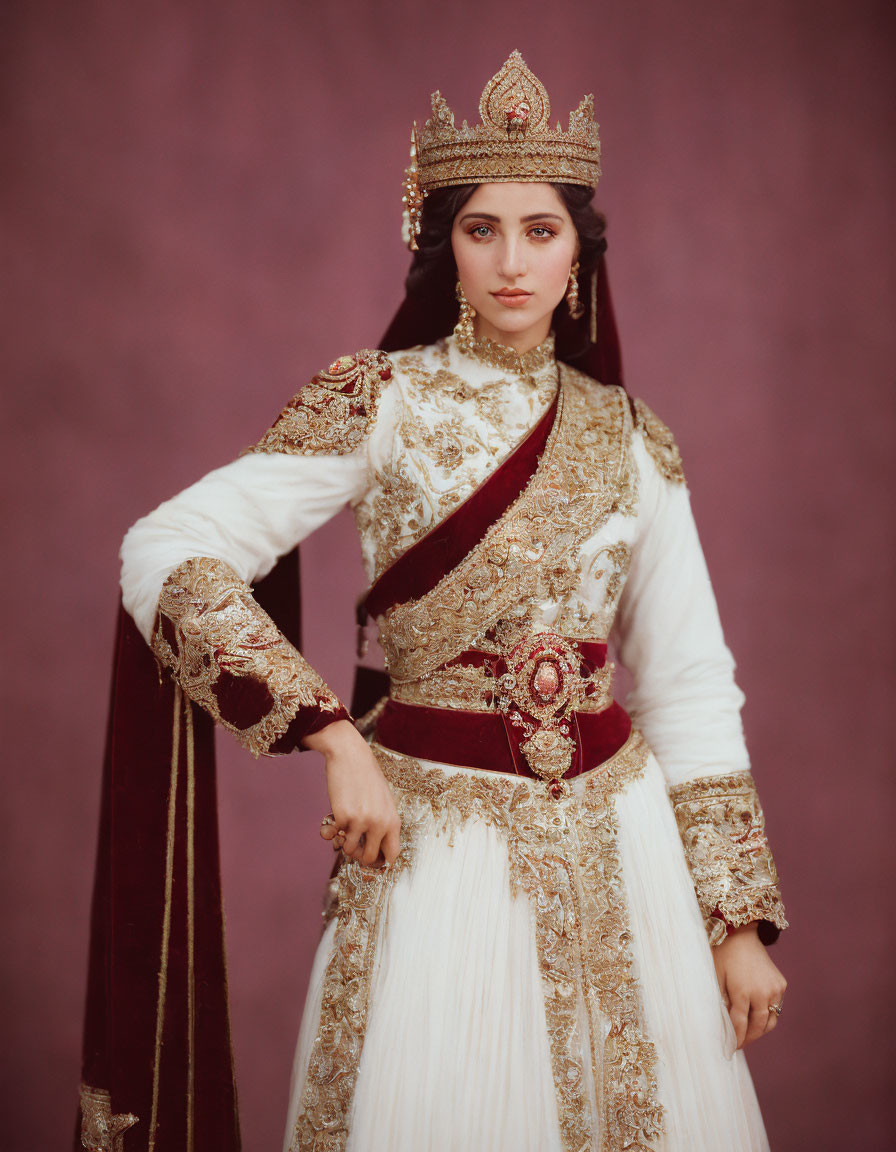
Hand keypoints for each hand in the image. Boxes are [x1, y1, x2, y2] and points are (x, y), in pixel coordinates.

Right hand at [303, 720, 400, 867]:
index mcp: (393, 820)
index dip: (381, 862)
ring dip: (344, 842)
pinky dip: (333, 829)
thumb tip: (375, 849)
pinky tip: (335, 815)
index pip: (392, 855)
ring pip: (349, 850)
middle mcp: (379, 824)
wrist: (350, 756)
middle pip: (368, 858)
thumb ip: (382, 823)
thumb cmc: (366, 777)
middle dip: (358, 856)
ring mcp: (361, 822)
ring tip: (345, 827)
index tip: (372, 861)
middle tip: (353, 845)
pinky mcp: (342, 817)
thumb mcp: (383, 801)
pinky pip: (335, 835)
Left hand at [713, 921, 786, 1048]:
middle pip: (758, 1026)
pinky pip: (776, 1007)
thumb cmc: (722, 955)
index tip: (730, 1049)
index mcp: (742, 991)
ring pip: (771, 1020)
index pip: (740, 1025)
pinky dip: (768, 1015)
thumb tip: (724, 1027)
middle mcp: (762, 992)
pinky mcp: (781, 985)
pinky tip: (757, 1017)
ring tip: (748, 1035)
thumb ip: (721, 1003)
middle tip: (739, 1045)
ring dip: (760, 1030)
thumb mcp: (716, 978)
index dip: (735, 1040)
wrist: (741, 933)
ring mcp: (774, 989)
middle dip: (748, 1038)